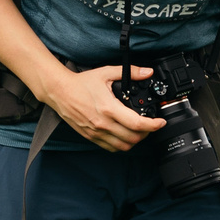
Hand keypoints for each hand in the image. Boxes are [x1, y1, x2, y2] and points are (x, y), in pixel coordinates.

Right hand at [41, 62, 165, 150]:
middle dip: (147, 133)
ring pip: (123, 146)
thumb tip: (147, 72)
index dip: (153, 125)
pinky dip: (122, 145)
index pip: (137, 124)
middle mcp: (103, 123)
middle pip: (133, 138)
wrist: (59, 92)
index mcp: (109, 108)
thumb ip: (129, 72)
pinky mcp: (91, 137)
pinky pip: (111, 147)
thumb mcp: (106, 73)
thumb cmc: (81, 83)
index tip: (160, 122)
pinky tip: (124, 135)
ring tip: (139, 131)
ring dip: (135, 141)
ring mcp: (96, 132)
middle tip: (151, 125)